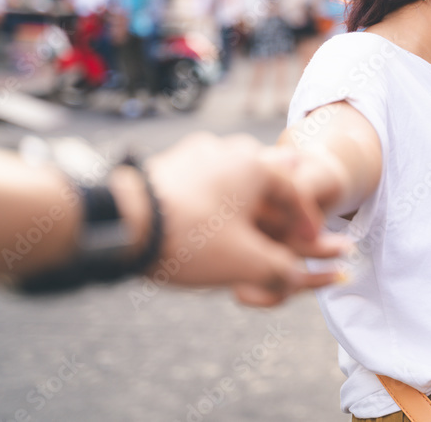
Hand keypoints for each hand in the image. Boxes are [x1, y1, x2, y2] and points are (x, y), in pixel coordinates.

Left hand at [137, 133, 347, 306]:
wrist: (120, 222)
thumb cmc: (191, 239)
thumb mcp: (246, 263)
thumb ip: (282, 272)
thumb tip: (300, 281)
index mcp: (255, 165)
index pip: (295, 192)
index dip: (307, 221)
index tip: (309, 241)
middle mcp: (227, 149)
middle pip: (263, 178)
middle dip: (275, 202)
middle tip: (283, 220)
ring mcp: (193, 153)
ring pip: (230, 177)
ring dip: (241, 198)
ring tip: (242, 220)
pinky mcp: (165, 164)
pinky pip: (201, 181)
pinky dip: (211, 199)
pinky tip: (204, 219)